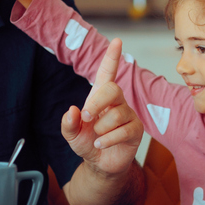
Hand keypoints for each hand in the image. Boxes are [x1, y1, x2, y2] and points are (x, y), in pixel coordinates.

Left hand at [62, 38, 142, 177]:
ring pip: (116, 114)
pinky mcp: (136, 130)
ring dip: (101, 128)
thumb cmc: (87, 142)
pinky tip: (102, 145)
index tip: (117, 41)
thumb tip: (73, 110)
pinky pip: (123, 131)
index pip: (108, 72)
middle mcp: (117, 102)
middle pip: (113, 89)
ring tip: (97, 136)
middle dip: (97, 103)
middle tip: (86, 116)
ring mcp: (129, 115)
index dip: (112, 57)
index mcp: (100, 97)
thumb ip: (68, 123)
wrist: (99, 163)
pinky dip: (108, 140)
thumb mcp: (71, 134)